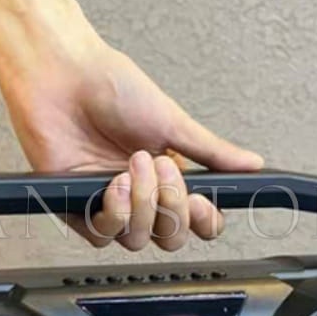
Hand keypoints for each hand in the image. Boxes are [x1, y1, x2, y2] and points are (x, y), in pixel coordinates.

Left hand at [0, 0, 262, 250]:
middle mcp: (140, 194)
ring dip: (144, 205)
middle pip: (170, 237)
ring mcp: (108, 202)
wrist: (63, 75)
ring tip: (134, 165)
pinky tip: (113, 182)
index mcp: (167, 175)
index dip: (203, 220)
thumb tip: (253, 164)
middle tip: (165, 170)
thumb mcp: (172, 121)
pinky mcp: (75, 207)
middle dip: (173, 209)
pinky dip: (115, 211)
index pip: (196, 219)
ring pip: (138, 239)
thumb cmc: (110, 87)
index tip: (204, 202)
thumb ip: (211, 151)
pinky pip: (103, 234)